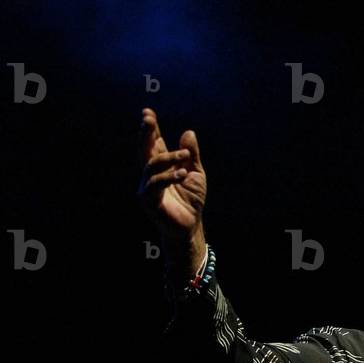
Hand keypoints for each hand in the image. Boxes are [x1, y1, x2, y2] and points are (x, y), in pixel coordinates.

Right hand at [137, 107, 206, 273]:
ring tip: (185, 156)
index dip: (150, 128)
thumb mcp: (196, 173)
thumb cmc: (191, 200)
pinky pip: (155, 185)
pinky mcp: (148, 200)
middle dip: (145, 133)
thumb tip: (189, 132)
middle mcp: (150, 174)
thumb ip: (192, 154)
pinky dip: (168, 177)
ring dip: (168, 157)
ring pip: (150, 165)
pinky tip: (182, 174)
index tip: (148, 112)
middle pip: (144, 150)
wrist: (191, 225)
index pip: (153, 143)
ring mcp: (147, 187)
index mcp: (161, 165)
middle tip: (147, 119)